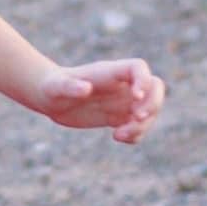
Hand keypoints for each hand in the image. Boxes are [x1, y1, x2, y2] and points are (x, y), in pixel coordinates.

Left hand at [36, 58, 165, 143]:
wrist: (51, 98)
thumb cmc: (52, 87)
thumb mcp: (57, 87)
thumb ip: (69, 86)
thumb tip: (85, 89)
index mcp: (110, 72)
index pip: (139, 68)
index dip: (144, 81)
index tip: (136, 97)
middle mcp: (122, 85)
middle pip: (155, 88)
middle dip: (153, 104)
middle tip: (136, 118)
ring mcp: (123, 101)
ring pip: (150, 110)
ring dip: (144, 125)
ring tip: (119, 134)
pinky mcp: (119, 117)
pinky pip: (139, 126)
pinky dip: (136, 135)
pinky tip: (117, 137)